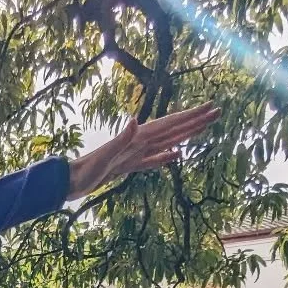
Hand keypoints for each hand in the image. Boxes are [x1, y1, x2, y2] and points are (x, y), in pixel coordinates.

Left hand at [67, 104, 219, 199]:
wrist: (70, 181)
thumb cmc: (85, 170)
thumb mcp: (104, 156)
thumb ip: (121, 139)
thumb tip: (135, 120)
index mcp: (138, 138)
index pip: (170, 124)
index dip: (191, 116)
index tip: (210, 107)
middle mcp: (139, 142)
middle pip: (173, 129)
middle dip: (195, 121)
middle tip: (217, 111)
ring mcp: (135, 154)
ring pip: (167, 142)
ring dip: (185, 135)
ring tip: (203, 127)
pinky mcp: (128, 165)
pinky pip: (153, 160)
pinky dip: (166, 157)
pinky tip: (176, 155)